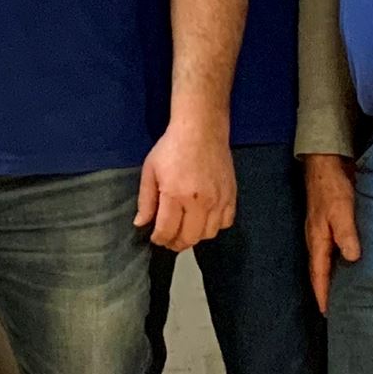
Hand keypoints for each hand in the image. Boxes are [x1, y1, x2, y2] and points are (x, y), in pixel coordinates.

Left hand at [137, 117, 235, 249]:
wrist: (201, 130)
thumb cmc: (171, 148)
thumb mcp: (150, 171)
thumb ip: (145, 200)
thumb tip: (141, 224)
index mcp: (175, 195)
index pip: (167, 231)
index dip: (160, 240)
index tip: (156, 238)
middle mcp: (199, 202)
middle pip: (189, 238)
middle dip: (176, 243)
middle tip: (169, 240)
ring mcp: (218, 200)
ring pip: (209, 234)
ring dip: (195, 237)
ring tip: (186, 230)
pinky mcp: (231, 195)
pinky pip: (226, 222)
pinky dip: (214, 226)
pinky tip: (204, 219)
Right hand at [303, 152, 359, 314]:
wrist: (326, 164)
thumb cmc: (332, 187)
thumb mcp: (341, 211)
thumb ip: (346, 234)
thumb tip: (352, 259)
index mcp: (317, 240)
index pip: (318, 274)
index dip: (323, 293)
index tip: (327, 312)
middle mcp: (317, 239)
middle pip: (319, 271)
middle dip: (325, 290)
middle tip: (335, 308)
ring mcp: (323, 232)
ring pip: (326, 261)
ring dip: (331, 277)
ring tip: (342, 292)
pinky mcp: (330, 224)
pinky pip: (333, 250)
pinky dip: (338, 262)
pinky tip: (347, 264)